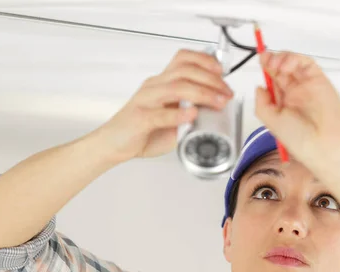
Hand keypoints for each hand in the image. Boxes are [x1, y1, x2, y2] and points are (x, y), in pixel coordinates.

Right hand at [91, 49, 233, 162]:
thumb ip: (189, 113)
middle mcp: (154, 87)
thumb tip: (214, 115)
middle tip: (226, 93)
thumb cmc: (141, 131)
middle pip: (185, 71)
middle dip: (211, 80)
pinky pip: (161, 114)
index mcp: (161, 83)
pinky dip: (179, 114)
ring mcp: (146, 101)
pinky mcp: (140, 119)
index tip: (222, 72)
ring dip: (203, 94)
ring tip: (218, 103)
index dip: (205, 61)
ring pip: (176, 87)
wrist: (112, 145)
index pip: (183, 59)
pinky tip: (192, 115)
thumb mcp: (170, 118)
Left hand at [255, 51, 339, 179]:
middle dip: (271, 61)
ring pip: (294, 63)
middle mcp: (295, 93)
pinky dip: (295, 59)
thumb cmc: (300, 140)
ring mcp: (308, 86)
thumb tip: (259, 88)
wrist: (324, 145)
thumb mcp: (272, 122)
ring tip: (275, 64)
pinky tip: (286, 65)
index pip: (272, 81)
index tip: (260, 62)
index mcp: (283, 104)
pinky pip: (307, 64)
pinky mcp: (320, 80)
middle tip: (265, 60)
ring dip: (282, 58)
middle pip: (282, 69)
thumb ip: (262, 104)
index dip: (265, 70)